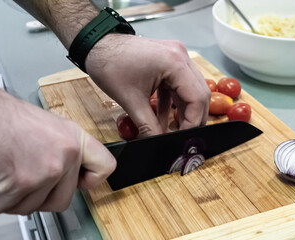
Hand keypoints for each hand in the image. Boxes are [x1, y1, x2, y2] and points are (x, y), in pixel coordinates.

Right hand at [0, 83, 115, 217]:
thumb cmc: (2, 116)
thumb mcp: (47, 127)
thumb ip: (61, 149)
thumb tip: (66, 171)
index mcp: (75, 138)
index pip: (105, 167)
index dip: (90, 180)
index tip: (79, 183)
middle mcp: (66, 154)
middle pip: (64, 199)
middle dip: (42, 197)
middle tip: (28, 187)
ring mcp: (47, 170)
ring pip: (35, 206)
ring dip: (16, 200)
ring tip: (5, 182)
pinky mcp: (23, 183)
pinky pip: (9, 209)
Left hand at [86, 34, 210, 136]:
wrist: (96, 44)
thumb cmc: (110, 65)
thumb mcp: (130, 100)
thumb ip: (147, 125)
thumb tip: (157, 142)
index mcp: (175, 63)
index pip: (197, 98)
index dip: (193, 121)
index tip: (184, 138)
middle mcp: (180, 56)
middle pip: (199, 93)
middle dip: (191, 117)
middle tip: (183, 136)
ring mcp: (176, 57)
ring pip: (189, 89)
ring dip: (182, 111)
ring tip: (174, 130)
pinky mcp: (168, 61)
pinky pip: (177, 85)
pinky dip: (172, 102)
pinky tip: (163, 119)